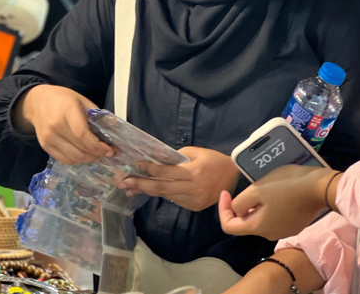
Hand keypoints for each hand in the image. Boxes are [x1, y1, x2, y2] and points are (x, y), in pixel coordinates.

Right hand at [17, 85, 113, 164]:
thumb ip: (95, 115)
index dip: (97, 146)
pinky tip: (83, 155)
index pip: (83, 135)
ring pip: (72, 157)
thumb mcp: (82, 100)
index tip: (109, 149)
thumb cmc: (62, 99)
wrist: (37, 102)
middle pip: (79, 149)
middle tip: (106, 152)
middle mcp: (55, 126)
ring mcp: (48, 138)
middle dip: (96, 154)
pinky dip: (76, 160)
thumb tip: (110, 131)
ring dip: (87, 159)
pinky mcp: (45, 146)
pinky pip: (64, 159)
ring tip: (95, 154)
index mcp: (67, 111)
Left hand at [117, 147, 239, 211]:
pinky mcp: (194, 207)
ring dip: (148, 191)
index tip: (135, 165)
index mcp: (192, 172)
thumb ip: (178, 157)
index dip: (149, 169)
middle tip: (123, 183)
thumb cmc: (216, 161)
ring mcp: (193, 200)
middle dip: (140, 184)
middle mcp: (191, 188)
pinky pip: (175, 200)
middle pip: (161, 187)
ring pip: (166, 195)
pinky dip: (164, 194)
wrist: (236, 178)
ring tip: (131, 188)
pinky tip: (152, 190)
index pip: (165, 172)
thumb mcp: (198, 152)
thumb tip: (159, 160)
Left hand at [219, 165, 338, 240]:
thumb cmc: (286, 186)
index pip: (229, 227)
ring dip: (257, 205)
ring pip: (262, 219)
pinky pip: (275, 217)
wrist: (319, 188)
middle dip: (242, 206)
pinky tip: (278, 192)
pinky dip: (270, 206)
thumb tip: (236, 209)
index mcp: (258, 227)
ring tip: (264, 187)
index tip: (226, 192)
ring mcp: (284, 230)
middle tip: (248, 186)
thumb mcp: (257, 189)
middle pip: (246, 222)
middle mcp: (270, 234)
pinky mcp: (295, 224)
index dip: (223, 209)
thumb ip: (241, 202)